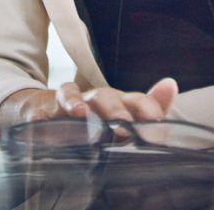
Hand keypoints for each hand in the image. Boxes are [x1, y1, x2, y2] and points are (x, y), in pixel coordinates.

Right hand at [0, 78, 178, 139]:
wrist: (42, 110)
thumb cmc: (89, 116)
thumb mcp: (120, 114)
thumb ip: (149, 106)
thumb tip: (171, 83)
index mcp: (117, 102)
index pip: (136, 99)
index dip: (147, 108)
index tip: (156, 123)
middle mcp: (94, 98)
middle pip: (107, 97)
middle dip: (115, 111)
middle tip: (124, 129)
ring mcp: (67, 103)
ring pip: (75, 95)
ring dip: (79, 103)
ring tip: (83, 114)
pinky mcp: (42, 110)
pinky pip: (43, 108)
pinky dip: (45, 113)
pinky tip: (47, 120)